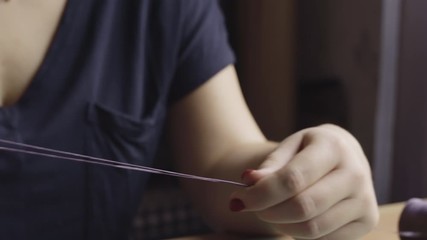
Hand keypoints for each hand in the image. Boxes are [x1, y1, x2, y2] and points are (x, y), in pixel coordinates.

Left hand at [229, 124, 378, 239]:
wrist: (344, 155)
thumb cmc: (310, 150)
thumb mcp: (289, 147)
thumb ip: (270, 166)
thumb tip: (249, 180)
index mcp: (334, 146)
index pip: (292, 179)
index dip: (261, 194)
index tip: (238, 199)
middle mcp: (356, 173)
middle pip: (303, 208)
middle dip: (268, 212)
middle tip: (252, 206)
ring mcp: (365, 200)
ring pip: (312, 228)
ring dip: (282, 225)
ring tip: (272, 211)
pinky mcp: (368, 221)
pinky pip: (325, 239)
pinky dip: (301, 232)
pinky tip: (295, 217)